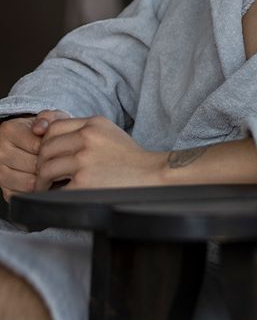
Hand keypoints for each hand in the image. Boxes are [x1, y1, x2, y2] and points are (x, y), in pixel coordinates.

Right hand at [0, 110, 67, 199]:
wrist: (34, 142)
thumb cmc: (45, 131)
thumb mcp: (51, 119)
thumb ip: (49, 118)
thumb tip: (40, 127)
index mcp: (9, 130)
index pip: (37, 147)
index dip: (55, 150)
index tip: (65, 150)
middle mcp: (0, 150)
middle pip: (32, 166)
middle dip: (52, 167)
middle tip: (65, 165)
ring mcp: (0, 170)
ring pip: (27, 183)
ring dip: (46, 182)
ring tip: (58, 175)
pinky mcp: (4, 188)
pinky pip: (22, 194)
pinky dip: (37, 193)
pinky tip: (48, 185)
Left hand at [34, 116, 164, 189]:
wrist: (153, 174)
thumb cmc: (131, 158)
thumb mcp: (110, 133)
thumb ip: (85, 131)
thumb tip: (50, 137)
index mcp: (94, 124)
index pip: (54, 127)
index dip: (45, 142)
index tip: (48, 154)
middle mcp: (87, 139)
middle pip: (46, 148)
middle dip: (42, 163)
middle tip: (46, 174)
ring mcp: (84, 161)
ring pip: (46, 169)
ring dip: (43, 180)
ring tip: (49, 186)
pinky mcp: (83, 183)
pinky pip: (56, 189)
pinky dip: (54, 194)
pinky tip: (60, 195)